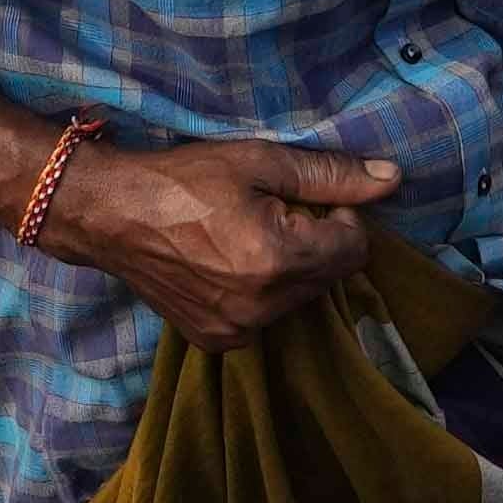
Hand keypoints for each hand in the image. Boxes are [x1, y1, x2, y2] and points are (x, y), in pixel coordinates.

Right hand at [46, 134, 394, 338]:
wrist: (110, 214)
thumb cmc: (183, 179)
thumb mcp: (259, 161)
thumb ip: (330, 175)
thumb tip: (392, 178)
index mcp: (278, 260)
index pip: (354, 248)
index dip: (340, 215)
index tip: (307, 197)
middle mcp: (262, 307)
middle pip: (328, 276)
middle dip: (315, 243)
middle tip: (272, 212)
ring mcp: (237, 330)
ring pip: (298, 299)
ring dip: (289, 270)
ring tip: (246, 237)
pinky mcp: (216, 340)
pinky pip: (264, 318)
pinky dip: (260, 294)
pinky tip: (227, 265)